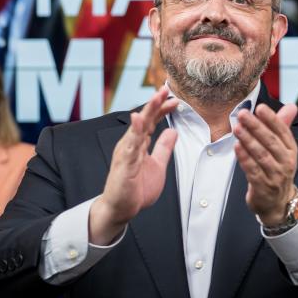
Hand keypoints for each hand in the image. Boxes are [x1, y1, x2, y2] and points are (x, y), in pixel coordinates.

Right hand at [88, 85, 180, 244]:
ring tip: (155, 98)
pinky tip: (138, 120)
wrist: (122, 208)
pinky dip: (135, 132)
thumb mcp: (157, 164)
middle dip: (155, 103)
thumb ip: (163, 148)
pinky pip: (130, 146)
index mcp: (139, 144)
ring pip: (137, 128)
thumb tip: (172, 131)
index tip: (175, 100)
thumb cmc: (136, 187)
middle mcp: (131, 144)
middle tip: (165, 89)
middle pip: (144, 119)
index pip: (152, 122)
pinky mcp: (123, 164)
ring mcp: (126, 153)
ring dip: (146, 112)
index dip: (162, 110)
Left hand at [232, 103, 297, 224]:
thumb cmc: (277, 170)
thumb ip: (283, 127)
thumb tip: (291, 106)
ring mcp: (275, 175)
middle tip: (243, 114)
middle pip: (271, 142)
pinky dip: (244, 158)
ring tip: (237, 128)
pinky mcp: (263, 186)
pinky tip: (237, 147)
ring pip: (261, 155)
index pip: (282, 131)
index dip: (271, 119)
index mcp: (291, 150)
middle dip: (256, 126)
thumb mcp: (283, 150)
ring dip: (248, 140)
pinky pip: (252, 170)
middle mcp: (286, 162)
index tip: (260, 107)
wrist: (277, 203)